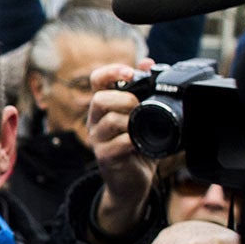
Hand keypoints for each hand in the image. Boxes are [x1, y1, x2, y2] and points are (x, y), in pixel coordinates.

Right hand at [87, 62, 155, 238]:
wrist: (133, 181)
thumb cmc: (138, 147)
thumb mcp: (143, 116)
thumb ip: (145, 90)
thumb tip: (149, 62)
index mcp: (104, 107)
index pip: (98, 80)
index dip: (112, 72)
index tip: (131, 72)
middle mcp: (96, 121)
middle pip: (100, 99)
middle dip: (125, 99)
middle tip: (140, 107)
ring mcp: (98, 140)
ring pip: (108, 120)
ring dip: (130, 121)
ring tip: (143, 128)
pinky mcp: (105, 157)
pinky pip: (118, 144)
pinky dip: (133, 142)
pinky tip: (142, 144)